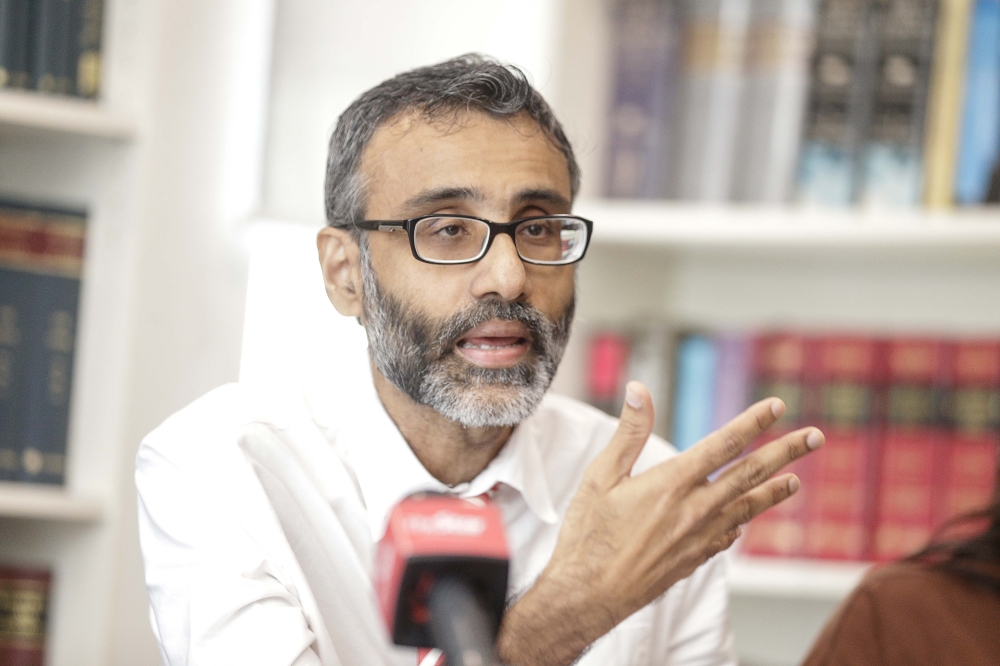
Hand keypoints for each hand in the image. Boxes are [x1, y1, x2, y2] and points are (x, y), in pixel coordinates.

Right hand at [497, 381, 823, 665]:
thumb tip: (638, 390)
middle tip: (814, 437)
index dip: (753, 422)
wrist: (590, 595)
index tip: (776, 406)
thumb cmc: (589, 535)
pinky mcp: (695, 558)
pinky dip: (742, 522)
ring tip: (795, 480)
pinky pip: (728, 535)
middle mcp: (695, 509)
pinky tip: (746, 520)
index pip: (724, 444)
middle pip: (750, 473)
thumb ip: (628, 433)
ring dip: (774, 490)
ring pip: (748, 507)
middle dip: (785, 452)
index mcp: (672, 483)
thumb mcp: (600, 476)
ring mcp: (699, 537)